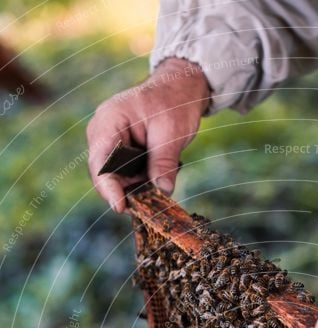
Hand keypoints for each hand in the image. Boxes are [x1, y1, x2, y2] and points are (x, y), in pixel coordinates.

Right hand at [87, 57, 209, 211]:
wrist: (179, 90)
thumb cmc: (174, 103)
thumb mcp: (172, 133)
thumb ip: (164, 162)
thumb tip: (163, 190)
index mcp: (109, 121)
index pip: (100, 161)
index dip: (108, 188)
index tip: (120, 207)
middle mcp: (103, 133)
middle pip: (103, 174)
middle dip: (122, 192)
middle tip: (145, 208)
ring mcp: (110, 144)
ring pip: (115, 178)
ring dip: (134, 189)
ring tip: (156, 190)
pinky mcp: (121, 153)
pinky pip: (125, 175)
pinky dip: (139, 183)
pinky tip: (156, 181)